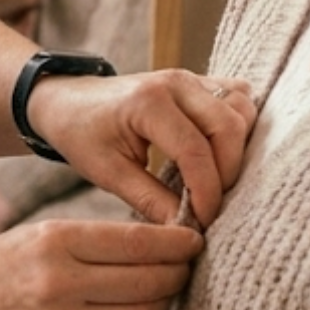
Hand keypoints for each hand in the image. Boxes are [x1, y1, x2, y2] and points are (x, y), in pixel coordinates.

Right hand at [0, 211, 201, 309]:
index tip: (194, 238)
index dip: (175, 242)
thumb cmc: (4, 262)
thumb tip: (159, 241)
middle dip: (178, 271)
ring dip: (164, 301)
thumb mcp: (43, 232)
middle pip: (145, 280)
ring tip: (171, 287)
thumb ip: (97, 238)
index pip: (136, 242)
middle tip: (191, 264)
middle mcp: (59, 284)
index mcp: (56, 242)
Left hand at [26, 68, 254, 228]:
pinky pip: (237, 99)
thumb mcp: (108, 173)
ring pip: (241, 109)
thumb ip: (150, 200)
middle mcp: (175, 83)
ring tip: (216, 180)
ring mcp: (190, 77)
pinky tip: (221, 154)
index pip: (195, 150)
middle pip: (229, 126)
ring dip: (238, 148)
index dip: (207, 191)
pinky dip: (239, 127)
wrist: (68, 101)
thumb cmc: (82, 134)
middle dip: (228, 172)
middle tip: (211, 203)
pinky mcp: (197, 81)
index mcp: (148, 102)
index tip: (203, 221)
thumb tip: (185, 232)